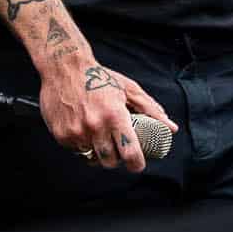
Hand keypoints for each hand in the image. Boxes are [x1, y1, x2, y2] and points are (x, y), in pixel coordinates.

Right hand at [36, 58, 176, 173]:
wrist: (64, 67)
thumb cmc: (99, 77)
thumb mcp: (128, 89)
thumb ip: (150, 109)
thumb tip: (170, 128)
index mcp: (115, 115)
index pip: (130, 153)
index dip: (136, 164)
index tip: (137, 164)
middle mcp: (95, 126)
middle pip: (110, 162)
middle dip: (117, 158)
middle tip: (117, 147)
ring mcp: (76, 132)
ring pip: (92, 158)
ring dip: (98, 152)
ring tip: (99, 135)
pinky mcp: (61, 135)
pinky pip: (76, 150)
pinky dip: (82, 144)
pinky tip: (83, 128)